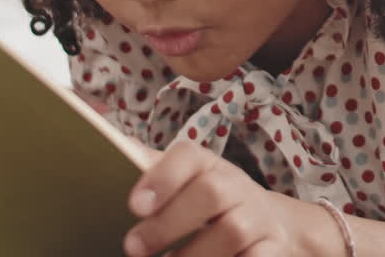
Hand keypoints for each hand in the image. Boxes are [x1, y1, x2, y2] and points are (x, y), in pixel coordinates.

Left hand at [123, 141, 322, 256]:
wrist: (269, 225)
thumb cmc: (210, 205)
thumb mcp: (185, 183)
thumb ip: (152, 169)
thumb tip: (111, 139)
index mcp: (209, 165)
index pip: (189, 156)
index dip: (163, 178)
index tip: (134, 206)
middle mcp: (237, 186)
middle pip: (211, 193)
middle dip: (170, 223)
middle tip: (133, 248)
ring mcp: (258, 218)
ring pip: (232, 232)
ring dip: (195, 255)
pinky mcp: (273, 249)